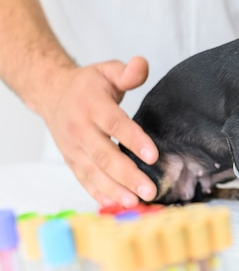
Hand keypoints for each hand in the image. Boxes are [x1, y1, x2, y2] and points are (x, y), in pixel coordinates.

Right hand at [41, 56, 158, 206]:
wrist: (53, 95)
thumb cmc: (89, 86)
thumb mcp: (107, 70)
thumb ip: (128, 71)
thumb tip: (141, 65)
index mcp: (92, 105)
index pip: (115, 124)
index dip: (134, 140)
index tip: (153, 155)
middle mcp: (80, 129)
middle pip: (105, 155)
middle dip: (128, 174)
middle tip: (150, 189)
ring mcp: (74, 148)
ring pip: (94, 172)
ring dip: (115, 190)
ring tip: (135, 202)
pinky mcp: (72, 162)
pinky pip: (85, 181)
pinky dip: (100, 194)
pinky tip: (117, 205)